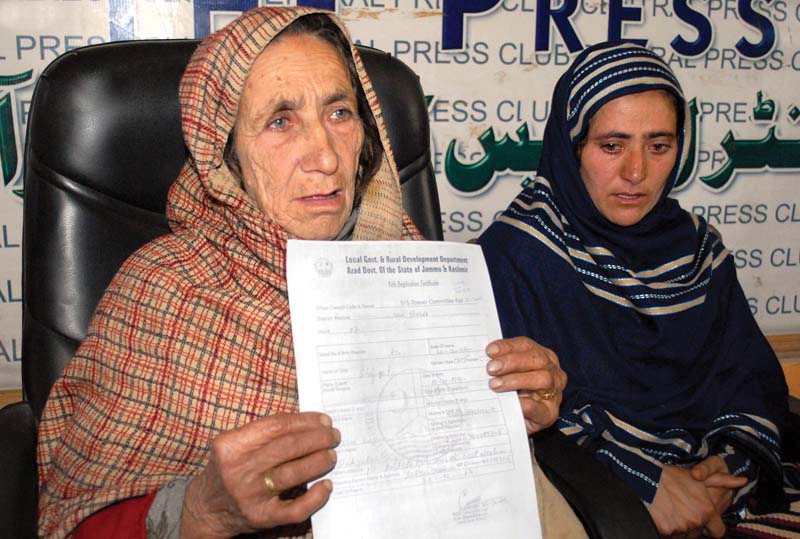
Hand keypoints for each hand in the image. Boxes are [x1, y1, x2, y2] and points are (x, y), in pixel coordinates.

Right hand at [181, 412, 339, 538]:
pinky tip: (326, 486)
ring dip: (318, 462)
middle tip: (333, 436)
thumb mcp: (235, 444)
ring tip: (332, 455)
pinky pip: (294, 508)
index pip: (276, 426)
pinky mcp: (261, 517)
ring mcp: (249, 495)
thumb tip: (309, 423)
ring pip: (293, 474)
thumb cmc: (230, 468)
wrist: (208, 507)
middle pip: (287, 448)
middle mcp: (238, 470)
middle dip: (317, 439)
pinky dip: (315, 497)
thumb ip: (263, 432)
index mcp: (231, 445)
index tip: (323, 420)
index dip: (304, 421)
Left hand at [485, 336, 565, 433]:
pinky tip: (513, 402)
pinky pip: (540, 406)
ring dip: (516, 380)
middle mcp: (553, 371)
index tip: (490, 351)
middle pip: (536, 359)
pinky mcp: (550, 413)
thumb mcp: (508, 375)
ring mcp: (555, 392)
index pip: (526, 345)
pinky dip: (526, 403)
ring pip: (542, 379)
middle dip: (511, 361)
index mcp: (542, 357)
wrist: (518, 422)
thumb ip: (499, 366)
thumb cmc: (513, 394)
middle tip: (490, 368)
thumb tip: (480, 359)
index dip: (508, 346)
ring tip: (495, 385)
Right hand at [648, 462, 745, 537]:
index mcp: (707, 509)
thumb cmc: (669, 476)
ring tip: (667, 510)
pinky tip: (659, 515)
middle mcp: (697, 520)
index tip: (701, 519)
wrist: (643, 477)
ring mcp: (682, 527)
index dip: (710, 526)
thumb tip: (742, 481)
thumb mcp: (696, 476)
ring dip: (677, 528)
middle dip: (690, 526)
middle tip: (677, 510)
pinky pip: (669, 536)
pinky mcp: (667, 531)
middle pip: (698, 534)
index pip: (718, 531)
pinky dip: (665, 528)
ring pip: (683, 536)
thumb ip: (720, 481)